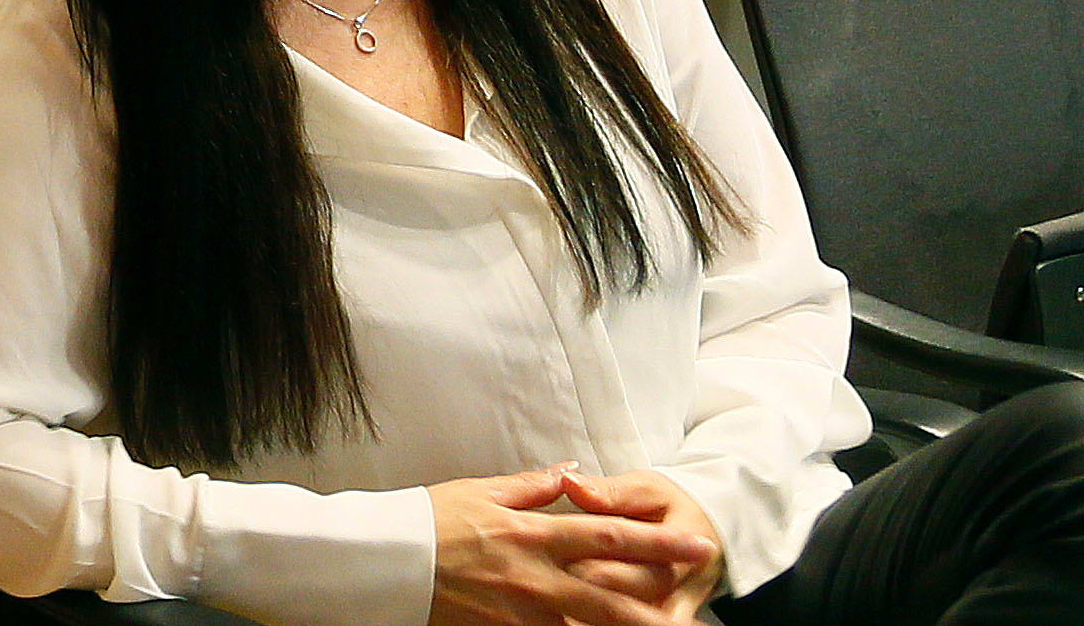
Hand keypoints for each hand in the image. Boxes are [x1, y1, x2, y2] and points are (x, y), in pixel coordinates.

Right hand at [425, 471, 709, 625]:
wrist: (383, 563)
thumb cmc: (428, 520)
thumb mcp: (479, 491)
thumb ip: (531, 486)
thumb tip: (573, 472)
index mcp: (534, 535)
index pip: (610, 537)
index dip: (659, 544)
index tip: (699, 546)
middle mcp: (535, 579)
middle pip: (613, 600)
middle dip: (659, 613)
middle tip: (697, 623)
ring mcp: (521, 614)